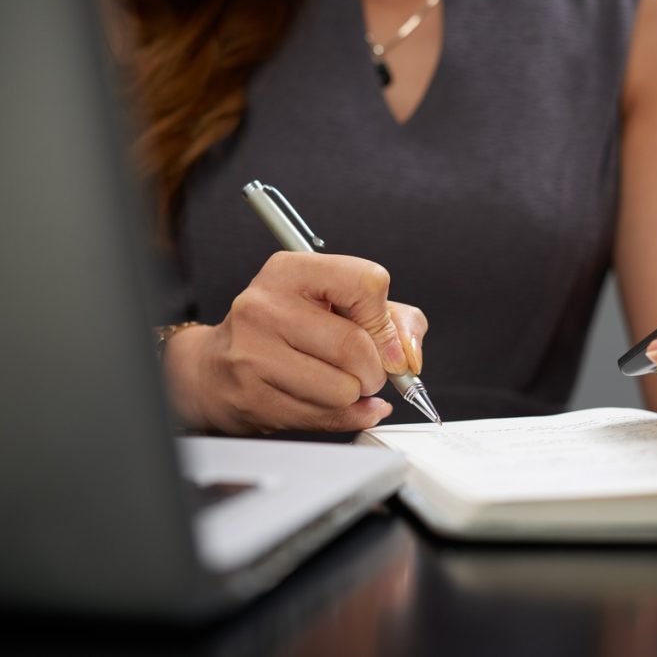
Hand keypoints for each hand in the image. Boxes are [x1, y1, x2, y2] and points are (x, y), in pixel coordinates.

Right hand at [162, 251, 427, 434]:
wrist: (214, 368)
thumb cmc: (285, 331)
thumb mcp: (337, 304)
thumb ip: (392, 319)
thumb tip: (409, 355)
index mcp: (291, 271)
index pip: (367, 284)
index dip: (386, 322)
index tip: (386, 342)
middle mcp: (266, 306)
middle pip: (355, 346)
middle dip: (375, 370)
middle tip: (367, 372)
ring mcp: (253, 352)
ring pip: (342, 389)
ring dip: (355, 395)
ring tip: (338, 383)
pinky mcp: (252, 396)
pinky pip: (323, 417)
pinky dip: (343, 416)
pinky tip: (328, 402)